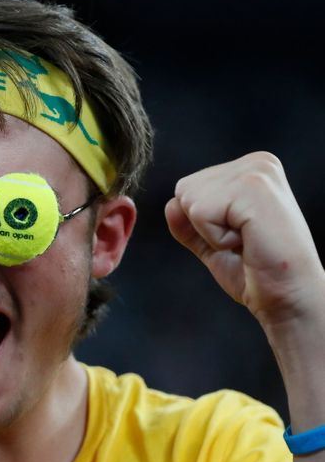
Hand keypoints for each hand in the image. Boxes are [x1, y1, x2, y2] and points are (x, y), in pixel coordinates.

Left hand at [165, 151, 324, 326]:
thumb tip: (171, 205)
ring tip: (248, 241)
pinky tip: (249, 242)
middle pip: (184, 190)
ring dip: (211, 233)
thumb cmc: (258, 274)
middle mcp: (257, 162)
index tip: (240, 237)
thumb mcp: (213, 244)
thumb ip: (189, 224)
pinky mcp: (253, 187)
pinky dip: (216, 238)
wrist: (290, 299)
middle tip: (244, 241)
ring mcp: (257, 171)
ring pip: (188, 200)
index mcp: (251, 169)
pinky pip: (200, 213)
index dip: (203, 224)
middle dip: (204, 226)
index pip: (188, 188)